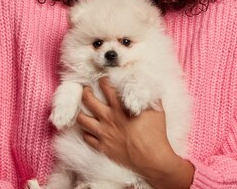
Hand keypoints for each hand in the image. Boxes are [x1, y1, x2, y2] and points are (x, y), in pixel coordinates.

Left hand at [77, 77, 193, 188]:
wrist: (152, 158)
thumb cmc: (155, 133)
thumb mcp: (156, 109)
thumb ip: (150, 96)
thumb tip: (148, 86)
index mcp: (120, 106)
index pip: (106, 87)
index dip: (103, 80)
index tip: (102, 77)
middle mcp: (108, 118)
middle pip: (89, 100)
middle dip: (85, 92)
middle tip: (86, 89)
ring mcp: (103, 133)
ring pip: (82, 120)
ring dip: (80, 112)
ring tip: (80, 109)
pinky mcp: (103, 147)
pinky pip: (87, 138)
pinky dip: (85, 133)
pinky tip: (87, 130)